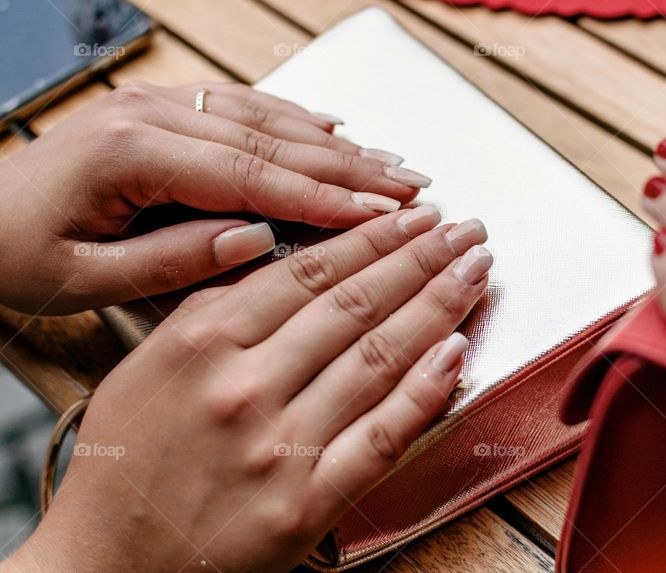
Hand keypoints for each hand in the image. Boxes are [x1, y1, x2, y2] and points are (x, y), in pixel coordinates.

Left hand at [0, 81, 431, 313]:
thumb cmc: (13, 254)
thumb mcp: (85, 277)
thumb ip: (173, 259)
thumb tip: (257, 240)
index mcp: (132, 152)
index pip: (254, 175)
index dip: (325, 197)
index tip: (383, 216)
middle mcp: (152, 113)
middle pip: (274, 140)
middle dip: (350, 168)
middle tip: (412, 190)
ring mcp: (159, 103)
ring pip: (268, 118)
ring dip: (337, 144)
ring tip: (394, 166)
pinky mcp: (163, 108)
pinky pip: (245, 106)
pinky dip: (298, 121)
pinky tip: (337, 132)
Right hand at [4, 208, 491, 572]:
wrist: (104, 562)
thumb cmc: (126, 464)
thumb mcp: (151, 363)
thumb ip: (215, 307)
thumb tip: (286, 257)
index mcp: (202, 342)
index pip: (309, 271)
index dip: (373, 236)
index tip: (413, 215)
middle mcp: (244, 387)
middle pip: (355, 304)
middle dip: (421, 258)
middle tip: (462, 230)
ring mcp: (278, 447)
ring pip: (378, 358)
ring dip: (438, 307)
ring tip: (473, 272)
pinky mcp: (305, 506)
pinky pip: (380, 436)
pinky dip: (425, 390)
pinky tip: (457, 351)